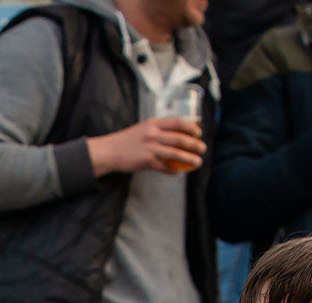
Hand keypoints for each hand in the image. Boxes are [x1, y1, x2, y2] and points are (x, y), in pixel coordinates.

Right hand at [88, 116, 204, 175]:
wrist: (109, 151)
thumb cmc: (127, 140)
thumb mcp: (143, 128)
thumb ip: (159, 130)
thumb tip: (178, 136)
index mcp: (153, 123)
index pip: (178, 122)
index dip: (191, 127)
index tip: (199, 133)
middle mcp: (153, 134)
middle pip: (180, 139)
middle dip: (195, 145)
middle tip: (202, 149)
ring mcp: (150, 148)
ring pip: (176, 154)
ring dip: (189, 159)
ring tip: (198, 162)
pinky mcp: (146, 161)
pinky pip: (165, 166)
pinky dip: (173, 169)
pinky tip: (178, 171)